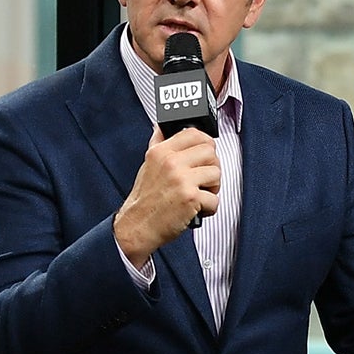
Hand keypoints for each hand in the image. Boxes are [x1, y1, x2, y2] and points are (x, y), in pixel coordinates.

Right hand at [114, 126, 220, 264]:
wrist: (137, 226)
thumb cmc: (144, 200)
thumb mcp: (147, 164)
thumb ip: (158, 143)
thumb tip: (161, 126)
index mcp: (161, 152)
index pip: (194, 133)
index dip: (205, 144)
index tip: (205, 155)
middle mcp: (171, 162)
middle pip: (210, 152)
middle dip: (211, 167)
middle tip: (203, 179)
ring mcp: (181, 179)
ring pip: (216, 174)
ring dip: (213, 188)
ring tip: (199, 194)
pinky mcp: (190, 197)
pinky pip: (215, 199)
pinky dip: (209, 208)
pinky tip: (197, 209)